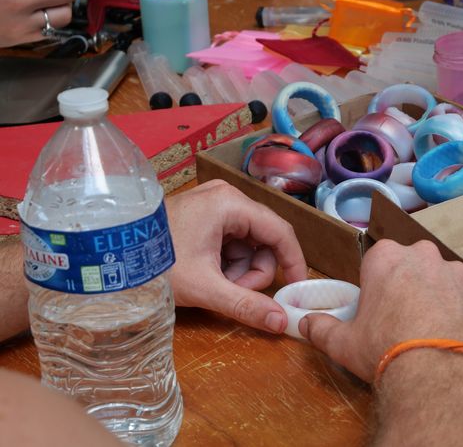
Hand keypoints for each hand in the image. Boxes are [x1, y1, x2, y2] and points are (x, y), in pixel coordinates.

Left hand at [166, 180, 307, 333]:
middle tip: (235, 293)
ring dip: (239, 270)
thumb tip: (281, 322)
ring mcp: (213, 204)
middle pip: (264, 239)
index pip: (281, 231)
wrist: (108, 256)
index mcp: (230, 203)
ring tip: (214, 285)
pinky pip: (232, 241)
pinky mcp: (204, 215)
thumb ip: (246, 304)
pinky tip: (207, 275)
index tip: (298, 289)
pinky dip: (226, 263)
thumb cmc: (156, 265)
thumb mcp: (205, 287)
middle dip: (254, 272)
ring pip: (248, 243)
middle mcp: (226, 196)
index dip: (294, 262)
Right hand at [299, 239, 462, 382]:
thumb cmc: (384, 351)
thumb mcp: (343, 343)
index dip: (377, 283)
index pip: (378, 259)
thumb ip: (321, 328)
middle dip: (409, 284)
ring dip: (438, 296)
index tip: (378, 306)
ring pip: (444, 279)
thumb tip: (303, 324)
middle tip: (404, 318)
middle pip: (413, 264)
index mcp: (387, 257)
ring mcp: (457, 273)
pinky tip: (454, 336)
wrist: (436, 376)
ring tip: (431, 331)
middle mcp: (424, 255)